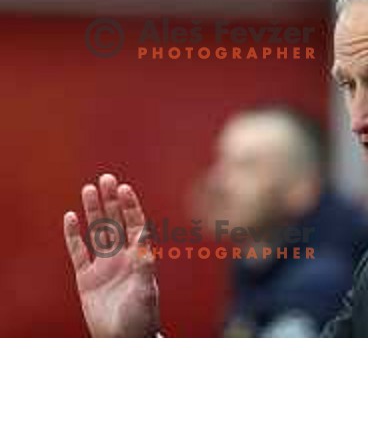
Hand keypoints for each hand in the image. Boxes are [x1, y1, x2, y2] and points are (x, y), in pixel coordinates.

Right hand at [64, 174, 160, 336]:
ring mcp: (104, 265)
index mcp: (140, 256)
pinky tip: (70, 217)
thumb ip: (145, 269)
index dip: (131, 205)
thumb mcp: (145, 292)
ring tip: (88, 188)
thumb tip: (146, 246)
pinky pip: (78, 251)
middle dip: (112, 200)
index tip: (124, 187)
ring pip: (98, 231)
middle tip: (106, 177)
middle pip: (116, 221)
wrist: (123, 341)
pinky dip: (74, 234)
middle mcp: (123, 256)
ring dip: (94, 210)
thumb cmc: (141, 318)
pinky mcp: (87, 277)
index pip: (136, 224)